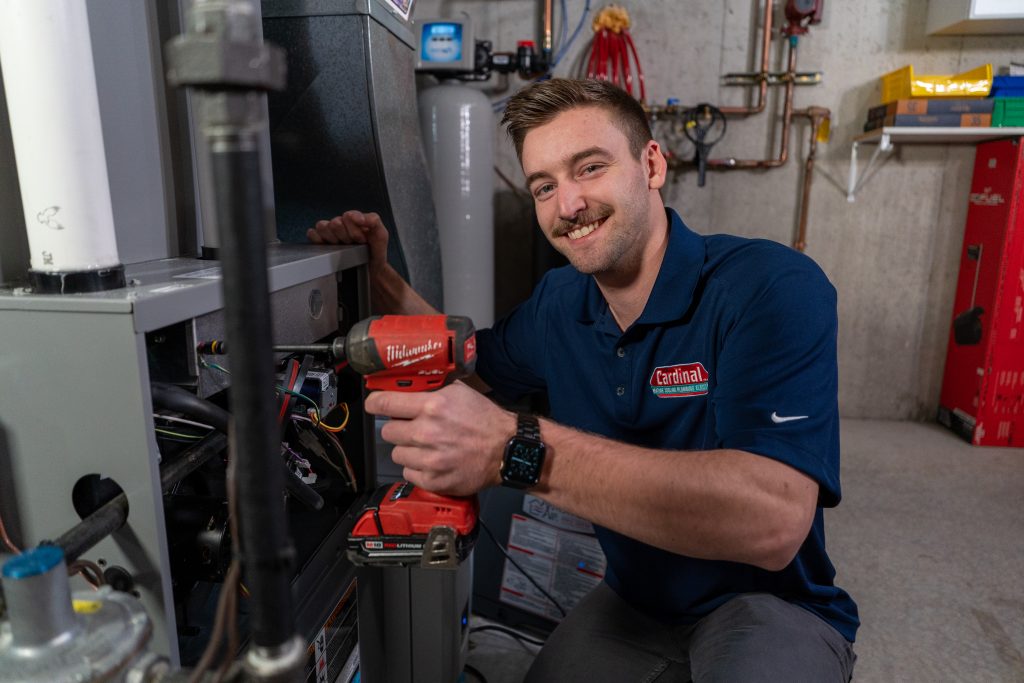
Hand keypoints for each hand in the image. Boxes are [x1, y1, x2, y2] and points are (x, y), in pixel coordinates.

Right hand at [307, 210, 388, 269]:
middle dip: (347, 236)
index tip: (362, 240)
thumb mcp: (381, 236)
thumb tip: (361, 217)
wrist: (369, 271)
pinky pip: (312, 234)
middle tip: (354, 245)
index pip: (348, 216)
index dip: (355, 230)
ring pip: (322, 226)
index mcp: (354, 219)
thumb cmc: (374, 252)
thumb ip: (374, 222)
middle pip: (335, 222)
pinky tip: (329, 248)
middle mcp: (341, 224)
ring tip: (343, 248)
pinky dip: (318, 240)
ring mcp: (330, 232)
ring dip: (333, 239)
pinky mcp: (321, 242)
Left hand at [366, 382, 515, 495]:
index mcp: (433, 406)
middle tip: (413, 429)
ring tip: (427, 447)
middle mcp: (427, 432)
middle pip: (388, 431)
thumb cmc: (485, 421)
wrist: (506, 449)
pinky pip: (408, 473)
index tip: (374, 405)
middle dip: (399, 429)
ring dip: (408, 450)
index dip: (375, 404)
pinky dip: (417, 468)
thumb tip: (407, 385)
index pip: (385, 403)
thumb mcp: (460, 392)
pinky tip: (432, 461)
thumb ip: (432, 389)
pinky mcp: (433, 479)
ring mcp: (429, 459)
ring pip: (396, 453)